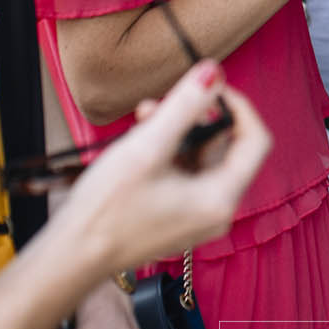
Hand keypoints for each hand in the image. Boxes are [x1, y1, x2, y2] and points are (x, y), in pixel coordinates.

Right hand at [61, 63, 270, 274]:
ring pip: (202, 159)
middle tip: (165, 101)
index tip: (211, 87)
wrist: (72, 256)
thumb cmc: (106, 210)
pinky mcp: (178, 218)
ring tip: (144, 116)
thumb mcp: (147, 147)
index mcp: (221, 199)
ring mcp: (197, 217)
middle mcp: (217, 212)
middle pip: (226, 148)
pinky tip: (141, 140)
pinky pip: (186, 175)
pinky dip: (169, 153)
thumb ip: (185, 105)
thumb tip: (215, 72)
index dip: (238, 107)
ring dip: (177, 131)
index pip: (256, 140)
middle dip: (197, 117)